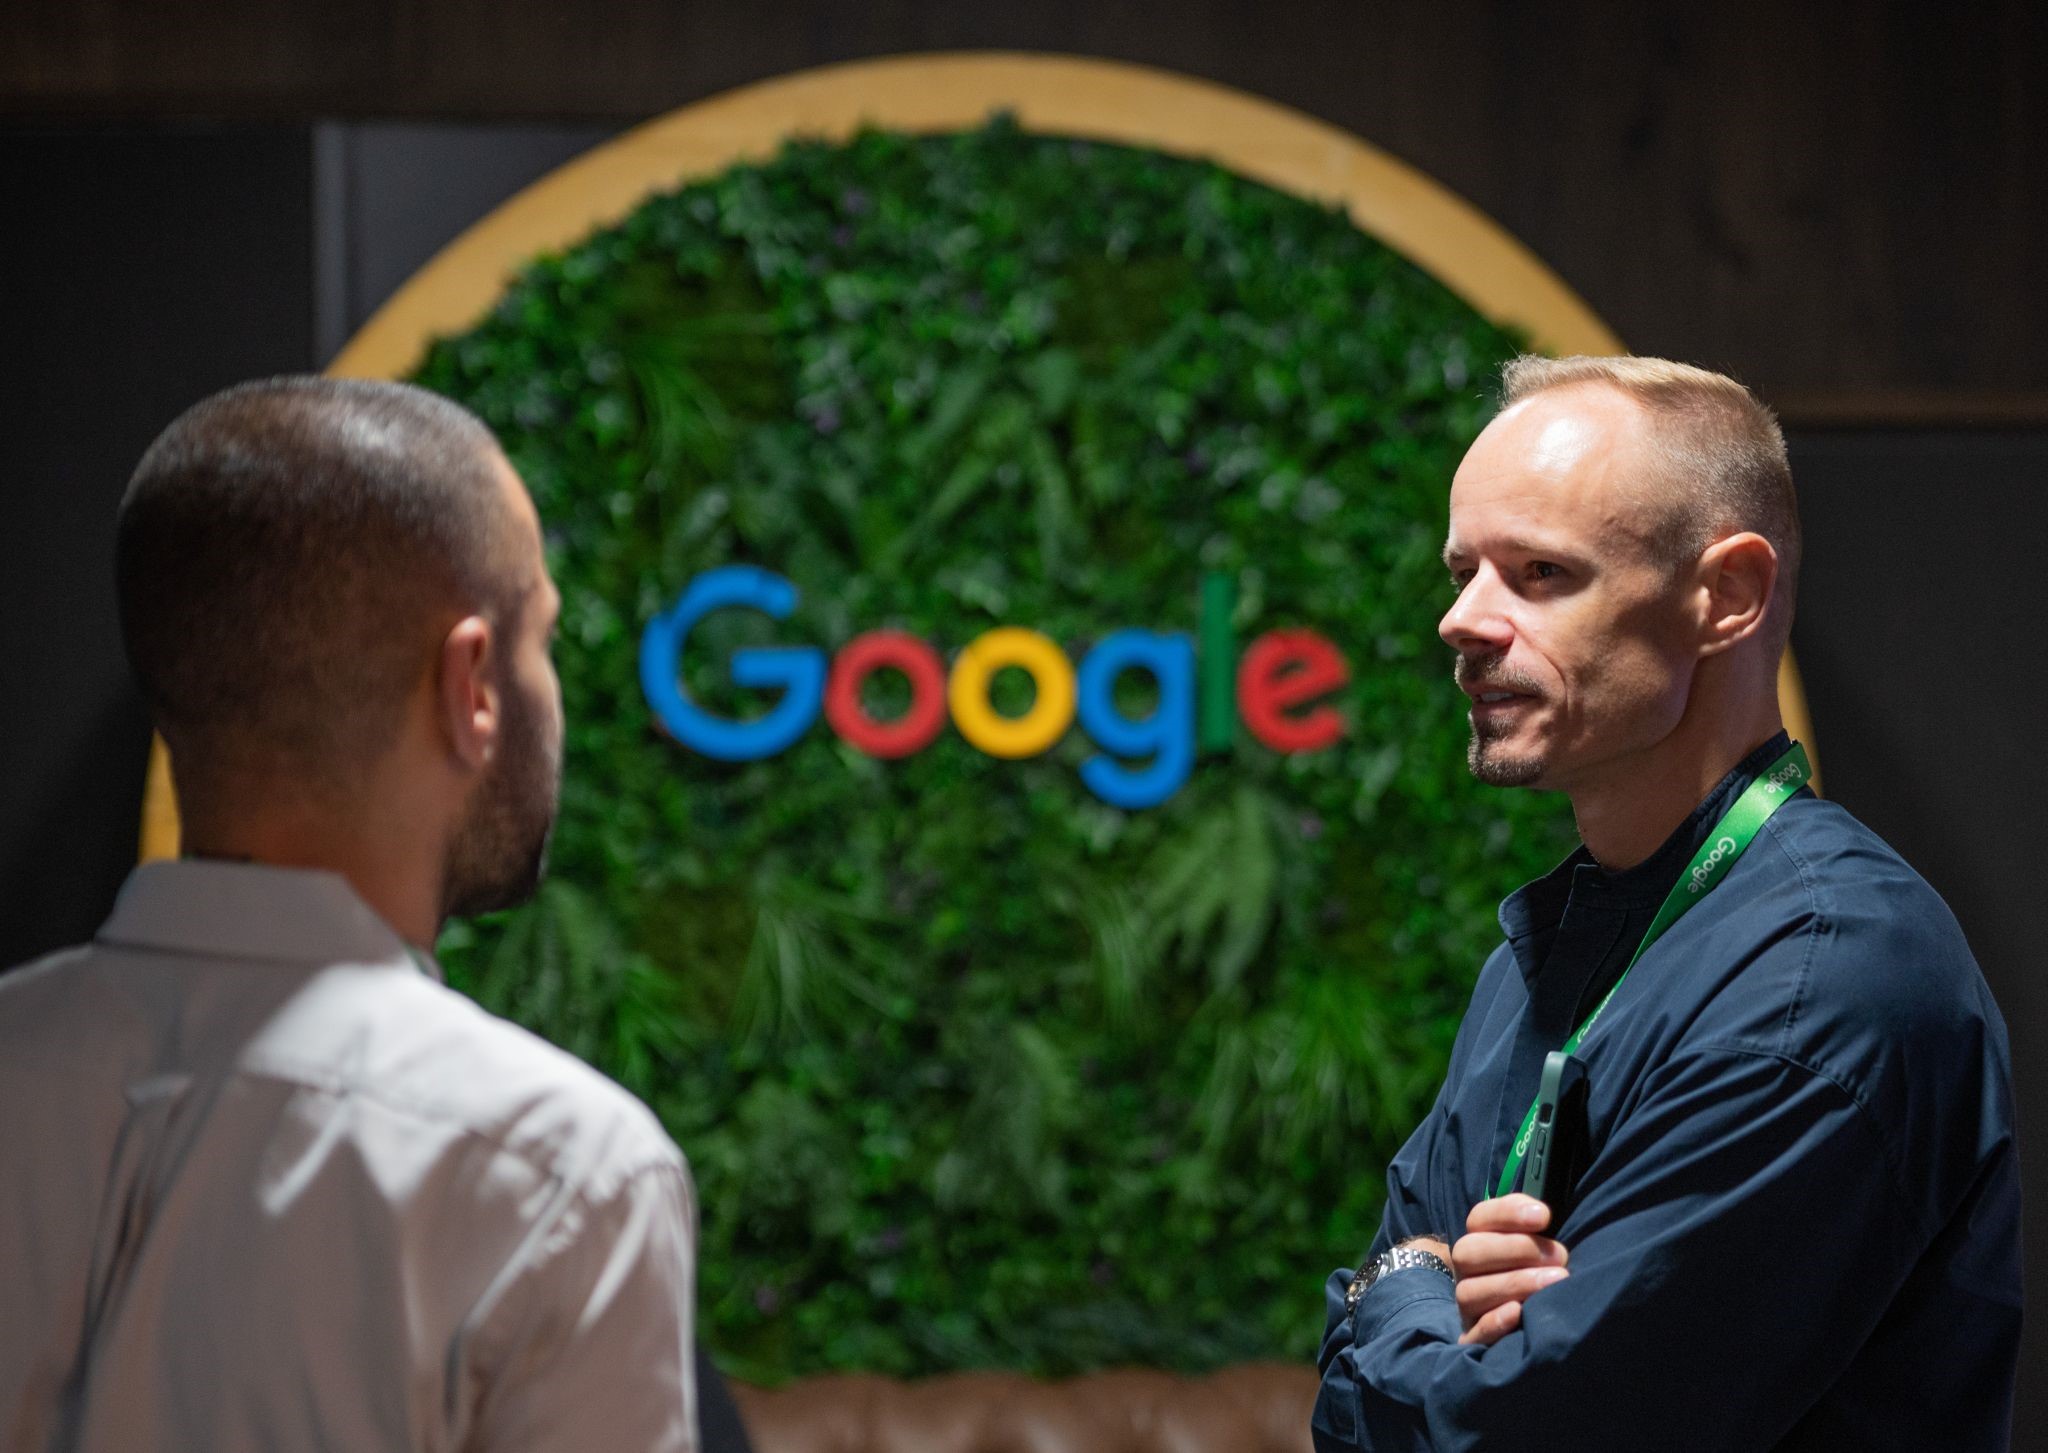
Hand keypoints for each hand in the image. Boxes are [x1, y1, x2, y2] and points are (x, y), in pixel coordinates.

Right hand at [1450, 1193, 1569, 1345]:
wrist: (1538, 1331)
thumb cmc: (1544, 1276)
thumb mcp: (1541, 1248)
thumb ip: (1537, 1228)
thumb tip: (1543, 1212)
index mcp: (1480, 1241)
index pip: (1479, 1218)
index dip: (1508, 1213)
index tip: (1544, 1216)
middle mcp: (1467, 1272)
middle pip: (1468, 1252)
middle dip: (1516, 1249)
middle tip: (1559, 1255)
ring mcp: (1467, 1306)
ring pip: (1469, 1291)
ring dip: (1514, 1283)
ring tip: (1555, 1281)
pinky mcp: (1473, 1340)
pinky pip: (1473, 1332)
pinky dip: (1494, 1321)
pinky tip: (1518, 1313)